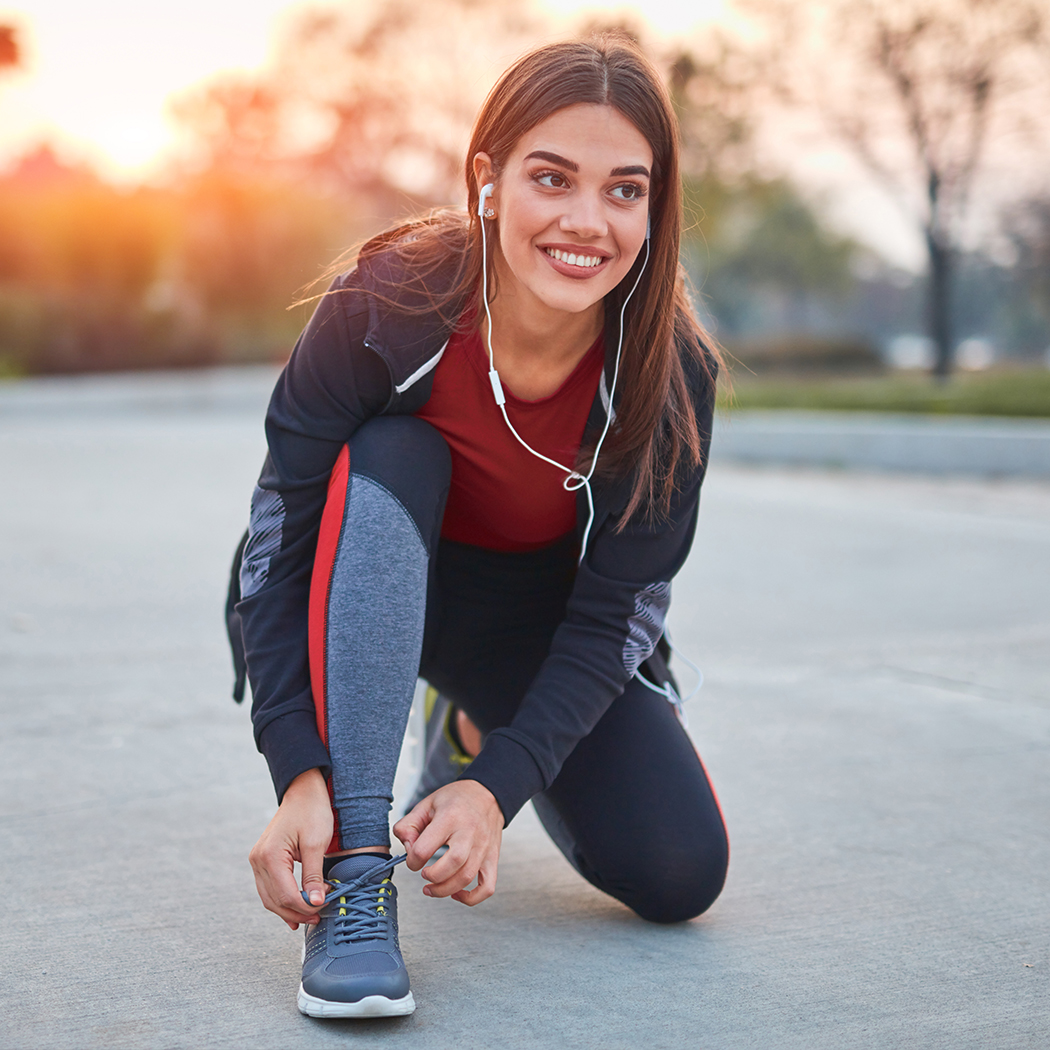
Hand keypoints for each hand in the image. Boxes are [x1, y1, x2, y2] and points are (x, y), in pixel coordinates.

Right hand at [248, 768, 332, 929]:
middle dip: (296, 912)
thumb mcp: (316, 844)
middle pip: (274, 900)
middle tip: (318, 917)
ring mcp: (258, 860)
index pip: (286, 895)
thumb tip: (315, 902)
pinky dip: (281, 899)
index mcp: (270, 856)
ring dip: (288, 909)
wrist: (303, 791)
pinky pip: (269, 887)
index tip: (324, 907)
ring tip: (309, 917)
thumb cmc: (311, 811)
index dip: (305, 906)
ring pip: (269, 897)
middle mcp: (258, 860)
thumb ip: (313, 875)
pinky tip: (295, 908)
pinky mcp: (263, 859)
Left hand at [393, 780, 502, 905]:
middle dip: (432, 877)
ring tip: (432, 888)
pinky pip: (487, 887)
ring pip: (466, 878)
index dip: (412, 860)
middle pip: (452, 864)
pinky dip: (472, 898)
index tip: (412, 860)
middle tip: (424, 874)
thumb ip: (408, 825)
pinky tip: (456, 894)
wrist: (488, 794)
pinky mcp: (492, 858)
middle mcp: (470, 833)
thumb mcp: (427, 804)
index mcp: (450, 817)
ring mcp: (484, 847)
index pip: (425, 848)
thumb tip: (407, 848)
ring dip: (445, 890)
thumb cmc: (456, 799)